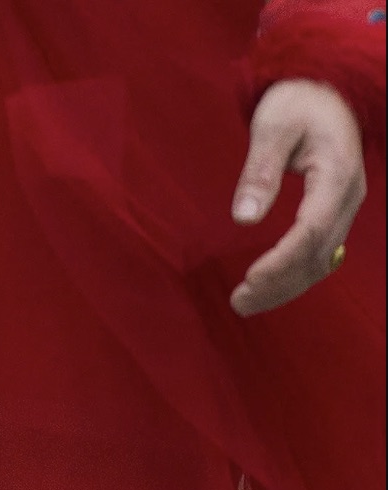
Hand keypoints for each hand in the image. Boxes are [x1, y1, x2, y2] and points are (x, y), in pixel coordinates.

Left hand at [230, 78, 365, 314]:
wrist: (324, 90)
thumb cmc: (296, 104)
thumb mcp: (272, 128)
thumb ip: (259, 171)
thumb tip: (243, 217)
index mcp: (337, 174)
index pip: (311, 230)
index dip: (281, 260)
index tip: (249, 279)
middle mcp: (348, 196)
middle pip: (318, 254)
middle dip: (280, 283)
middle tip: (239, 302)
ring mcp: (344, 206)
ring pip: (322, 260)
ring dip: (286, 286)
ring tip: (246, 302)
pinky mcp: (333, 211)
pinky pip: (320, 253)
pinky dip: (294, 274)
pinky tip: (267, 286)